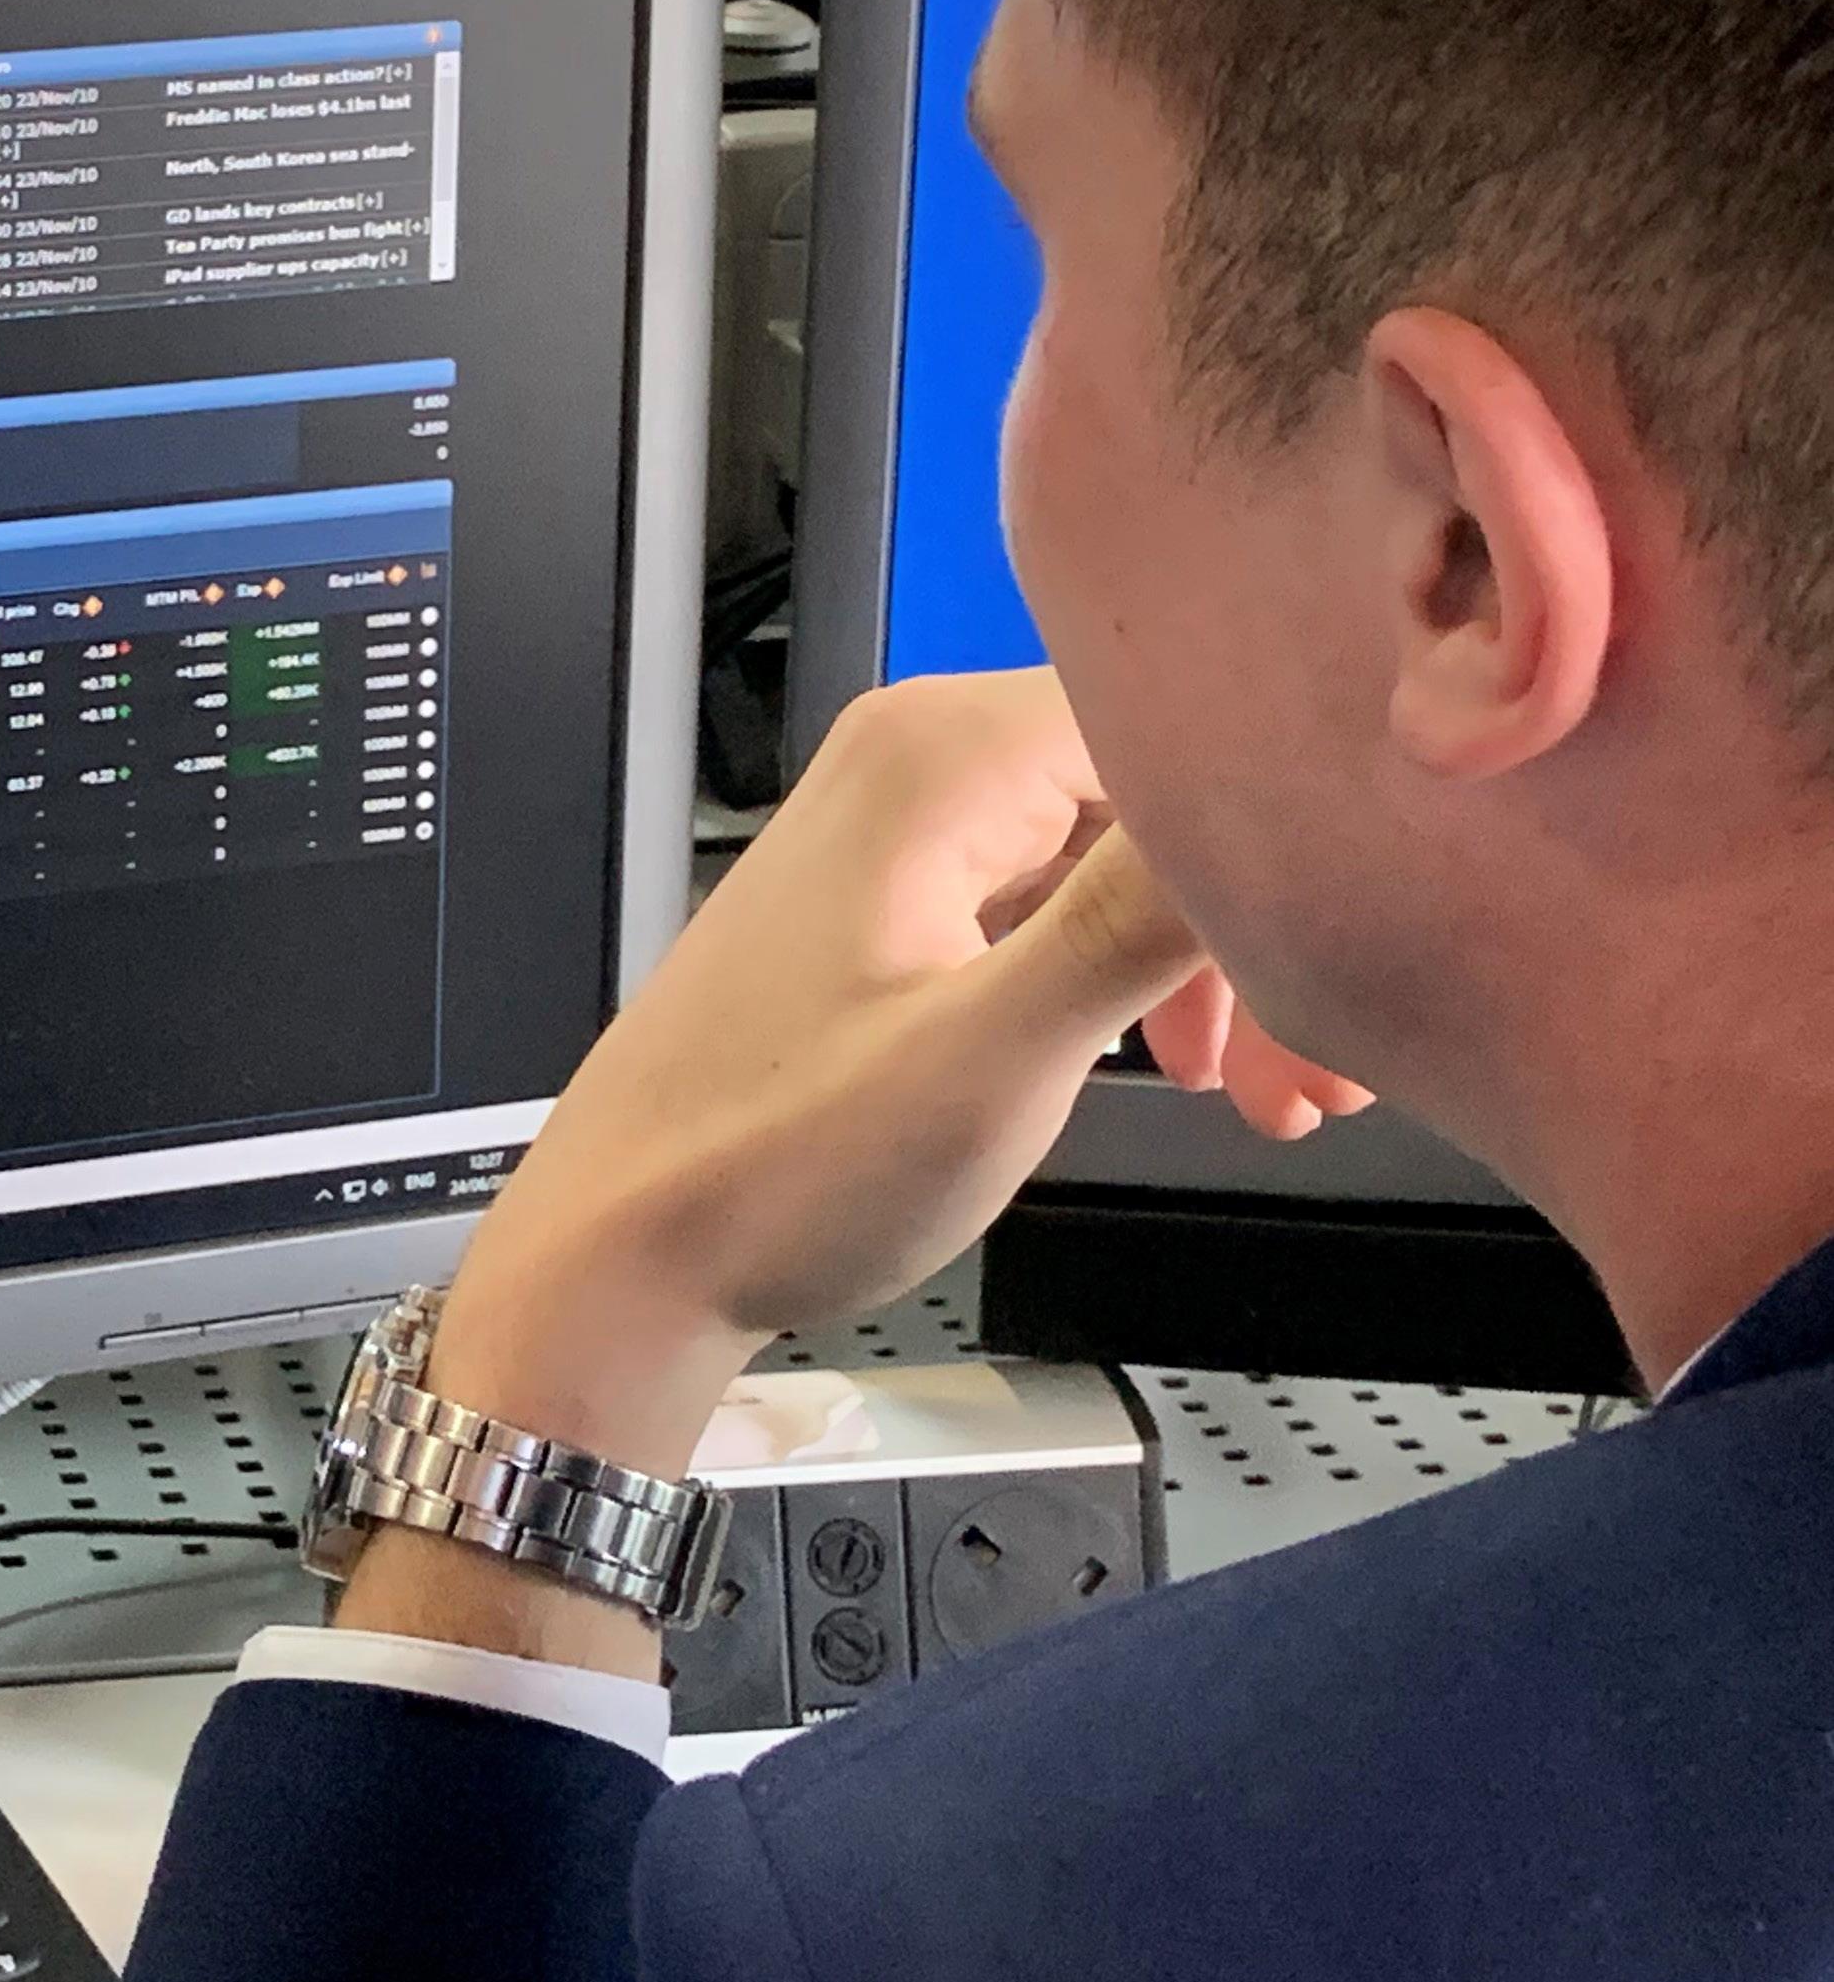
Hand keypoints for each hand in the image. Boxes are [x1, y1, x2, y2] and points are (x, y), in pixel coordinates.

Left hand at [423, 669, 1363, 1486]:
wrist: (625, 1259)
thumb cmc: (766, 1171)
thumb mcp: (993, 1057)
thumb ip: (1136, 924)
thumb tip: (1267, 813)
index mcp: (937, 757)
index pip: (1192, 722)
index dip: (1289, 840)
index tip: (1356, 953)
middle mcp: (912, 765)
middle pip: (1164, 794)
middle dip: (1258, 926)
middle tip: (1314, 1067)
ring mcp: (899, 833)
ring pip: (1121, 856)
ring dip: (1208, 967)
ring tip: (1257, 1089)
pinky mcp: (894, 904)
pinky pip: (1054, 903)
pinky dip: (1127, 980)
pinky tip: (1166, 1066)